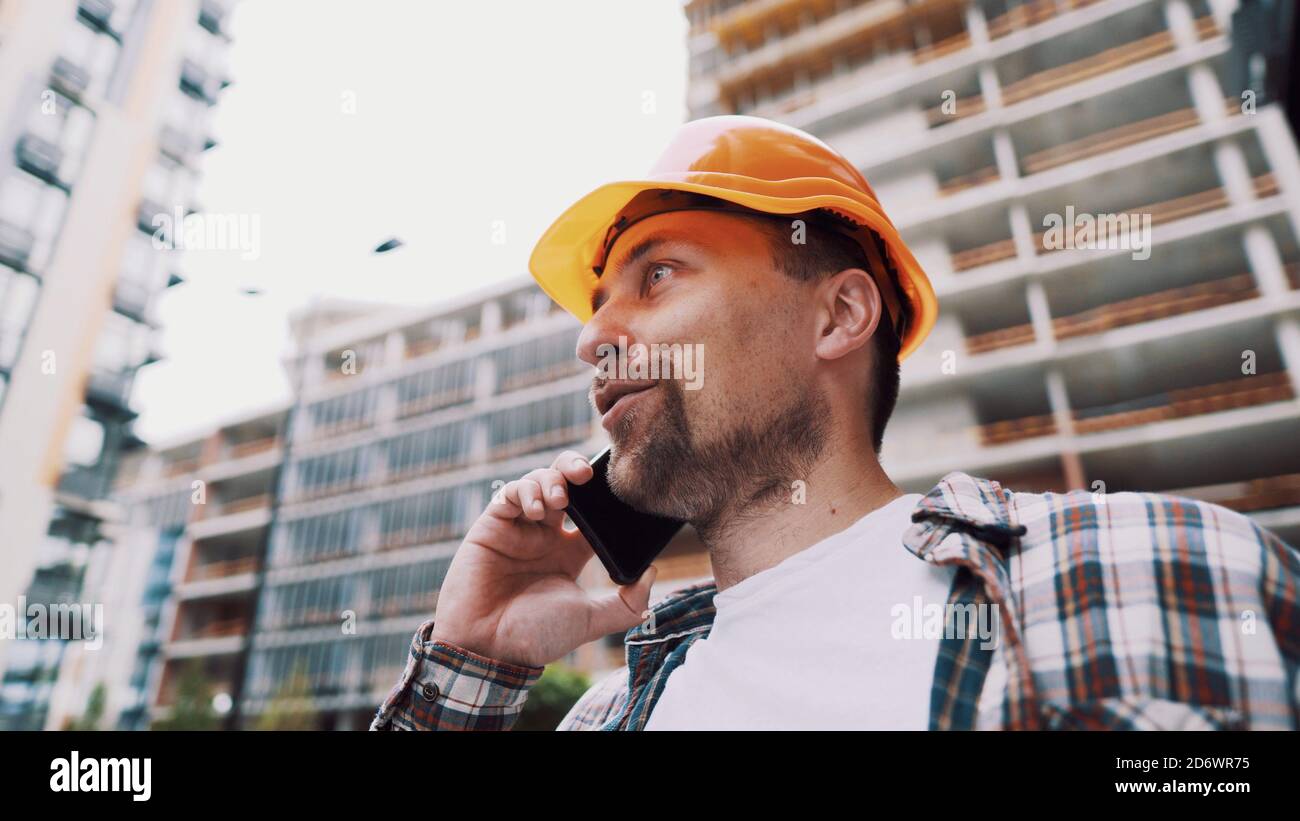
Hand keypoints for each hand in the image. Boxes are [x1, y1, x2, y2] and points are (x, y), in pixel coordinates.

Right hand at [428, 449, 657, 667]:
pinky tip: (537, 510)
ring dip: (552, 480)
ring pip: (538, 481)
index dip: (605, 497)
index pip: (593, 513)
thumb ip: (626, 603)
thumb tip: (652, 574)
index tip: (617, 490)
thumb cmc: (536, 636)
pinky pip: (509, 493)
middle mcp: (545, 536)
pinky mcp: (491, 525)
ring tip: (560, 500)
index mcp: (569, 553)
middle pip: (565, 485)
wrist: (487, 647)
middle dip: (576, 469)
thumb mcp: (590, 620)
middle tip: (587, 474)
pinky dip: (525, 491)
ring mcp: (518, 528)